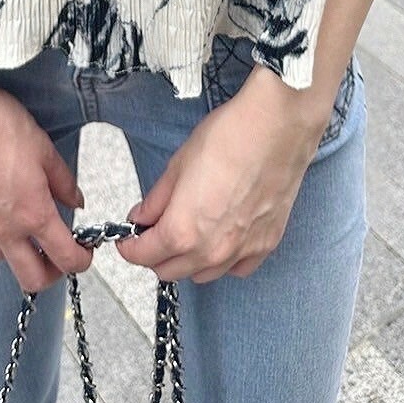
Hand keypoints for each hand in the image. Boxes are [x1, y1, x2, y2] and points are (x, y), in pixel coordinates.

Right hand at [0, 73, 93, 293]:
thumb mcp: (44, 148)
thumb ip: (63, 182)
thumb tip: (75, 202)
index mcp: (32, 214)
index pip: (65, 258)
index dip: (81, 260)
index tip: (83, 253)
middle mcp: (1, 229)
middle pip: (31, 279)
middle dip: (51, 273)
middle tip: (56, 256)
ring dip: (16, 250)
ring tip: (21, 225)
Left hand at [116, 66, 328, 282]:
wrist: (276, 127)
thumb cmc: (228, 137)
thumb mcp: (178, 165)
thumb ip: (156, 199)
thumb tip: (141, 218)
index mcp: (182, 231)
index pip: (144, 256)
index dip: (130, 247)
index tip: (127, 239)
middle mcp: (212, 251)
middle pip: (171, 271)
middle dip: (155, 255)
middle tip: (153, 232)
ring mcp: (242, 251)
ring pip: (203, 275)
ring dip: (187, 261)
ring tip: (186, 233)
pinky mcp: (266, 245)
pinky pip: (236, 269)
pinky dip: (222, 261)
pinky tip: (219, 239)